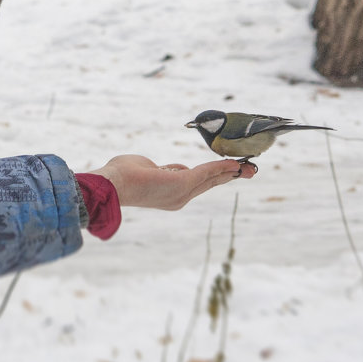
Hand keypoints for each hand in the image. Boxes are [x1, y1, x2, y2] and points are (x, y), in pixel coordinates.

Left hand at [86, 154, 255, 210]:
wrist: (112, 184)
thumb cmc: (122, 174)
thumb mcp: (147, 168)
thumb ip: (162, 169)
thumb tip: (169, 168)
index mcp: (171, 195)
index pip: (198, 185)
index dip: (215, 176)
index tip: (230, 171)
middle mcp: (179, 198)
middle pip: (210, 184)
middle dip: (230, 176)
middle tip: (249, 170)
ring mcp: (181, 193)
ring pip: (211, 179)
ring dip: (230, 171)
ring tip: (248, 167)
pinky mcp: (181, 184)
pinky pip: (206, 172)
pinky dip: (220, 167)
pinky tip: (234, 163)